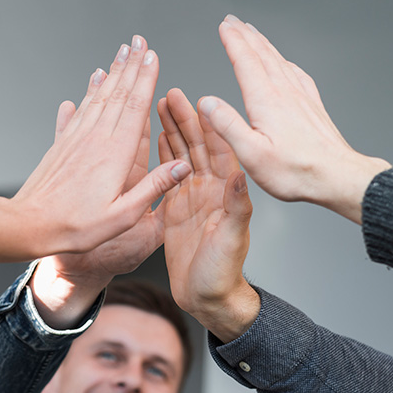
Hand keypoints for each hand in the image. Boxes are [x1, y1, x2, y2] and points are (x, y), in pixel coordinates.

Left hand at [0, 35, 190, 261]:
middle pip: (118, 94)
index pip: (135, 107)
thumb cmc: (77, 226)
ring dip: (112, 72)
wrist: (30, 225)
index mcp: (115, 154)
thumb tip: (183, 166)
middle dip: (131, 65)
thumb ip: (154, 187)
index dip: (146, 79)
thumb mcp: (124, 215)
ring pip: (99, 97)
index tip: (153, 56)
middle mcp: (96, 139)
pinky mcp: (62, 144)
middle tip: (139, 42)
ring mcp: (77, 139)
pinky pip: (79, 110)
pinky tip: (92, 81)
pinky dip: (88, 92)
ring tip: (121, 52)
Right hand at [158, 88, 258, 341]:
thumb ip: (235, 206)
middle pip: (197, 146)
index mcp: (226, 193)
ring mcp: (192, 198)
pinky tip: (154, 137)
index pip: (219, 149)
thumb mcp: (232, 238)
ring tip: (159, 105)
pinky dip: (160, 155)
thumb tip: (238, 174)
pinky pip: (166, 176)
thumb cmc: (223, 272)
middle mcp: (209, 191)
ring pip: (181, 156)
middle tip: (170, 94)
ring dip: (171, 131)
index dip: (208, 124)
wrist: (207, 298)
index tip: (196, 100)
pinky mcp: (174, 209)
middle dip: (184, 119)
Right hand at [198, 15, 390, 223]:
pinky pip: (297, 74)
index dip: (233, 41)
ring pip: (279, 60)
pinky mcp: (313, 106)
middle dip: (246, 35)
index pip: (245, 61)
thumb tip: (206, 102)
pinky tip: (285, 64)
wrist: (337, 177)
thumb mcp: (251, 153)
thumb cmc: (296, 171)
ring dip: (264, 44)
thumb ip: (227, 125)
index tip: (224, 26)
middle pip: (262, 54)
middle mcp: (285, 93)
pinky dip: (285, 61)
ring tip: (254, 34)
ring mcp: (302, 97)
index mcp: (266, 101)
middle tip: (234, 21)